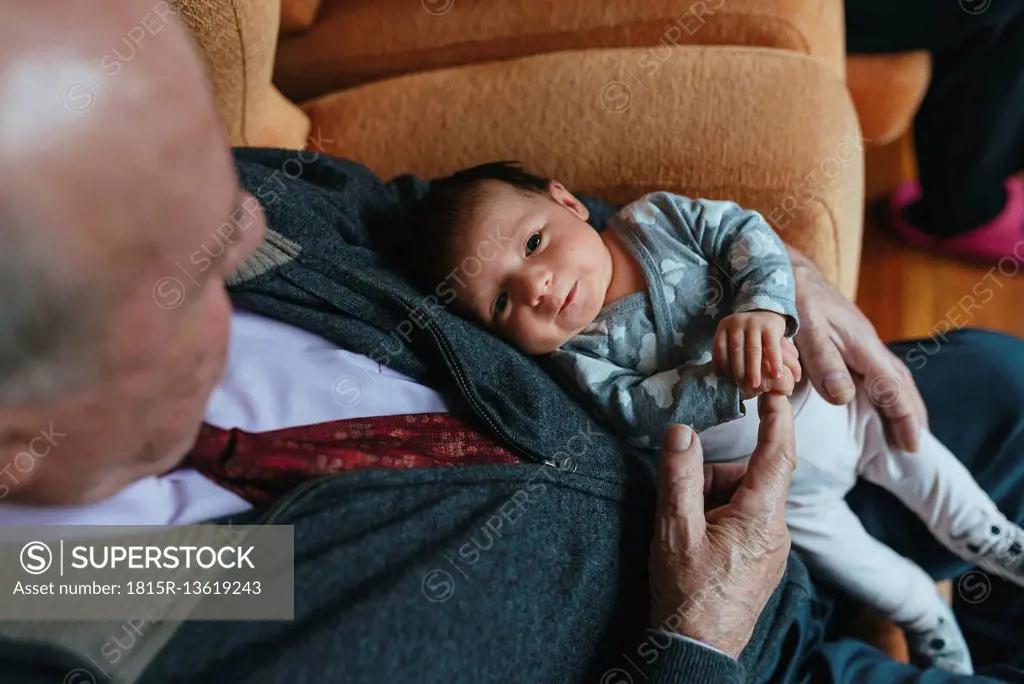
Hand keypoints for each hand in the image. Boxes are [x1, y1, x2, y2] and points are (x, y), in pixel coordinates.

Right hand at [649, 394, 795, 658]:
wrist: (697, 650)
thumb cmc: (686, 593)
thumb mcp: (674, 529)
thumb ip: (679, 477)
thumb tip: (681, 431)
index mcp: (759, 518)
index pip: (777, 455)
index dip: (777, 419)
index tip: (775, 391)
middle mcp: (775, 531)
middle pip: (750, 477)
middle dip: (715, 475)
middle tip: (682, 499)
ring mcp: (771, 549)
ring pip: (745, 499)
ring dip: (713, 499)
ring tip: (685, 529)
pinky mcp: (762, 562)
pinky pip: (745, 521)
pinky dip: (719, 517)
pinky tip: (696, 540)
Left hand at [712, 311, 790, 392]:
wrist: (766, 314)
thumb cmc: (745, 334)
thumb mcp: (731, 337)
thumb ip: (725, 352)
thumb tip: (718, 375)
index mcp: (724, 326)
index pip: (720, 347)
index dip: (722, 365)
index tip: (727, 379)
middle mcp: (738, 323)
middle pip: (736, 350)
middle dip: (739, 370)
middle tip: (741, 386)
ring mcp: (755, 323)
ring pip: (753, 350)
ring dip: (754, 369)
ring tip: (755, 385)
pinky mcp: (771, 327)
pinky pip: (772, 347)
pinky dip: (775, 362)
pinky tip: (776, 375)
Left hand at [788, 246, 927, 451]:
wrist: (789, 271)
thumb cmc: (795, 300)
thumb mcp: (806, 330)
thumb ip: (823, 362)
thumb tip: (843, 398)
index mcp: (861, 345)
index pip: (890, 387)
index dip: (902, 416)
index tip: (912, 445)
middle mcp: (868, 344)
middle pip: (900, 382)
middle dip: (910, 413)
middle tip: (916, 445)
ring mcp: (862, 340)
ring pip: (892, 375)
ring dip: (904, 401)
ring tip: (908, 426)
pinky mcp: (852, 339)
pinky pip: (879, 369)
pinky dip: (888, 388)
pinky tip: (883, 397)